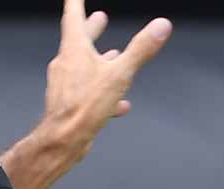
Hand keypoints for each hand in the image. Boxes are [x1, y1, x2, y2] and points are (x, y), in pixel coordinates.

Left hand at [42, 0, 171, 155]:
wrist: (64, 139)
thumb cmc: (83, 107)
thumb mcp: (120, 74)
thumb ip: (141, 49)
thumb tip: (160, 27)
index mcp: (74, 49)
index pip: (73, 15)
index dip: (76, 2)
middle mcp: (66, 63)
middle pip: (78, 38)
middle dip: (91, 27)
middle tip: (99, 18)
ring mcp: (65, 83)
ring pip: (83, 65)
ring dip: (98, 58)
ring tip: (111, 56)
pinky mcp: (69, 103)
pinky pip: (88, 92)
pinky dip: (103, 91)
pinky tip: (117, 102)